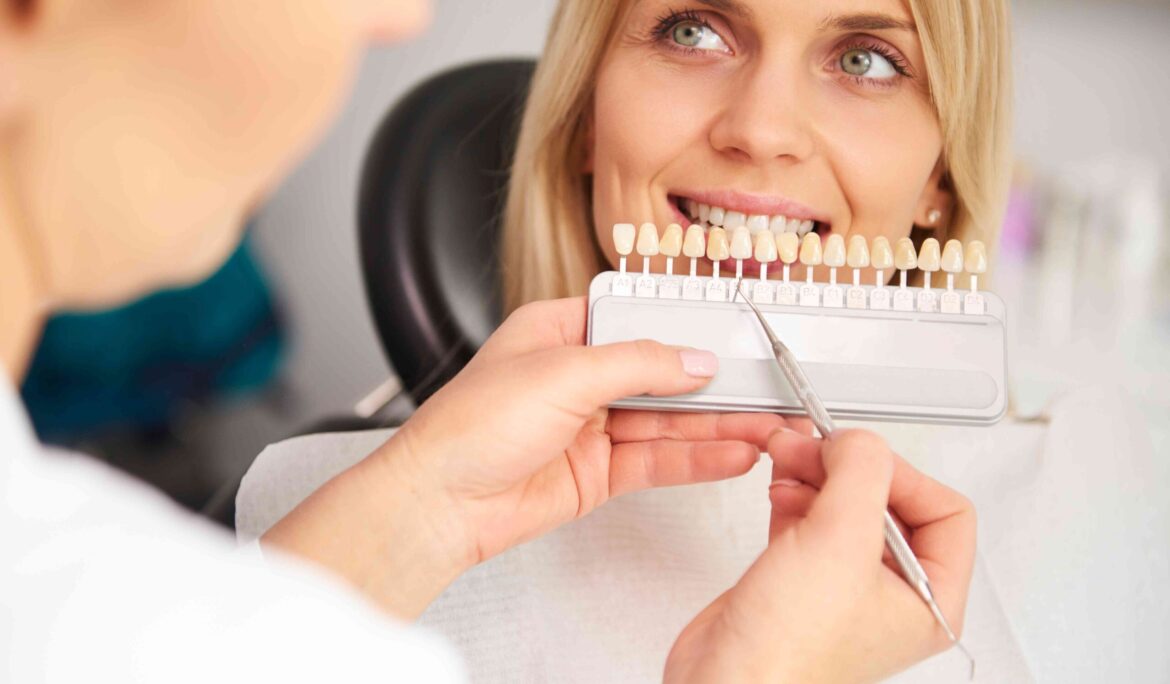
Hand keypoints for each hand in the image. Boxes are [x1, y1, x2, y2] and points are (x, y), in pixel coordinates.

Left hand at [264, 297, 799, 616]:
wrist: (439, 503)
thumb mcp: (561, 373)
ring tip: (766, 426)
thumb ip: (637, 364)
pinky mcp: (597, 472)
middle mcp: (578, 376)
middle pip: (661, 375)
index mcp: (560, 331)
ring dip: (716, 425)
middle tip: (765, 388)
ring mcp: (590, 426)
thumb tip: (692, 359)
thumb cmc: (468, 426)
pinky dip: (695, 458)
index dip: (686, 330)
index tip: (733, 338)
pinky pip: (656, 460)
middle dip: (713, 385)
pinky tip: (731, 454)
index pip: (639, 322)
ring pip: (666, 421)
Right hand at [665, 429, 976, 683]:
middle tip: (813, 447)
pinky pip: (810, 521)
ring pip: (845, 508)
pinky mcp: (800, 582)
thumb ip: (860, 473)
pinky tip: (778, 484)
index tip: (857, 456)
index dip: (902, 473)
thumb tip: (859, 441)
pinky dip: (795, 495)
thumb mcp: (839, 541)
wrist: (724, 682)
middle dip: (849, 468)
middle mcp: (893, 596)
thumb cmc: (786, 653)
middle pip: (889, 502)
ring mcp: (845, 589)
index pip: (944, 511)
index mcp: (930, 600)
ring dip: (818, 475)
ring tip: (790, 458)